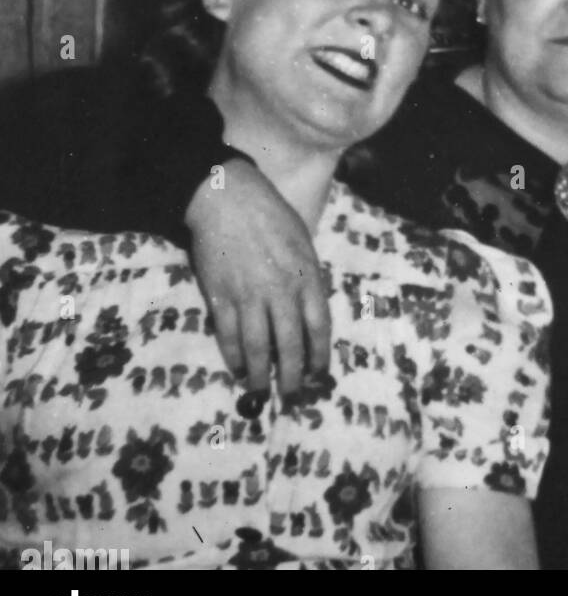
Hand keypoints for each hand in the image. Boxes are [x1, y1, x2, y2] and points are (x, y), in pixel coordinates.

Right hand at [185, 158, 330, 396]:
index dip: (320, 356)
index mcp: (306, 276)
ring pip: (257, 348)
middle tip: (291, 397)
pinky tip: (238, 369)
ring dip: (260, 375)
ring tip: (261, 393)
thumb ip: (308, 278)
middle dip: (292, 377)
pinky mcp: (219, 297)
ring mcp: (248, 296)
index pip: (319, 327)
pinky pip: (228, 336)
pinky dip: (234, 356)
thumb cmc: (271, 216)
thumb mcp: (303, 242)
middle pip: (289, 345)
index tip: (320, 375)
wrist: (228, 199)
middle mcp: (280, 291)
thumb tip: (310, 314)